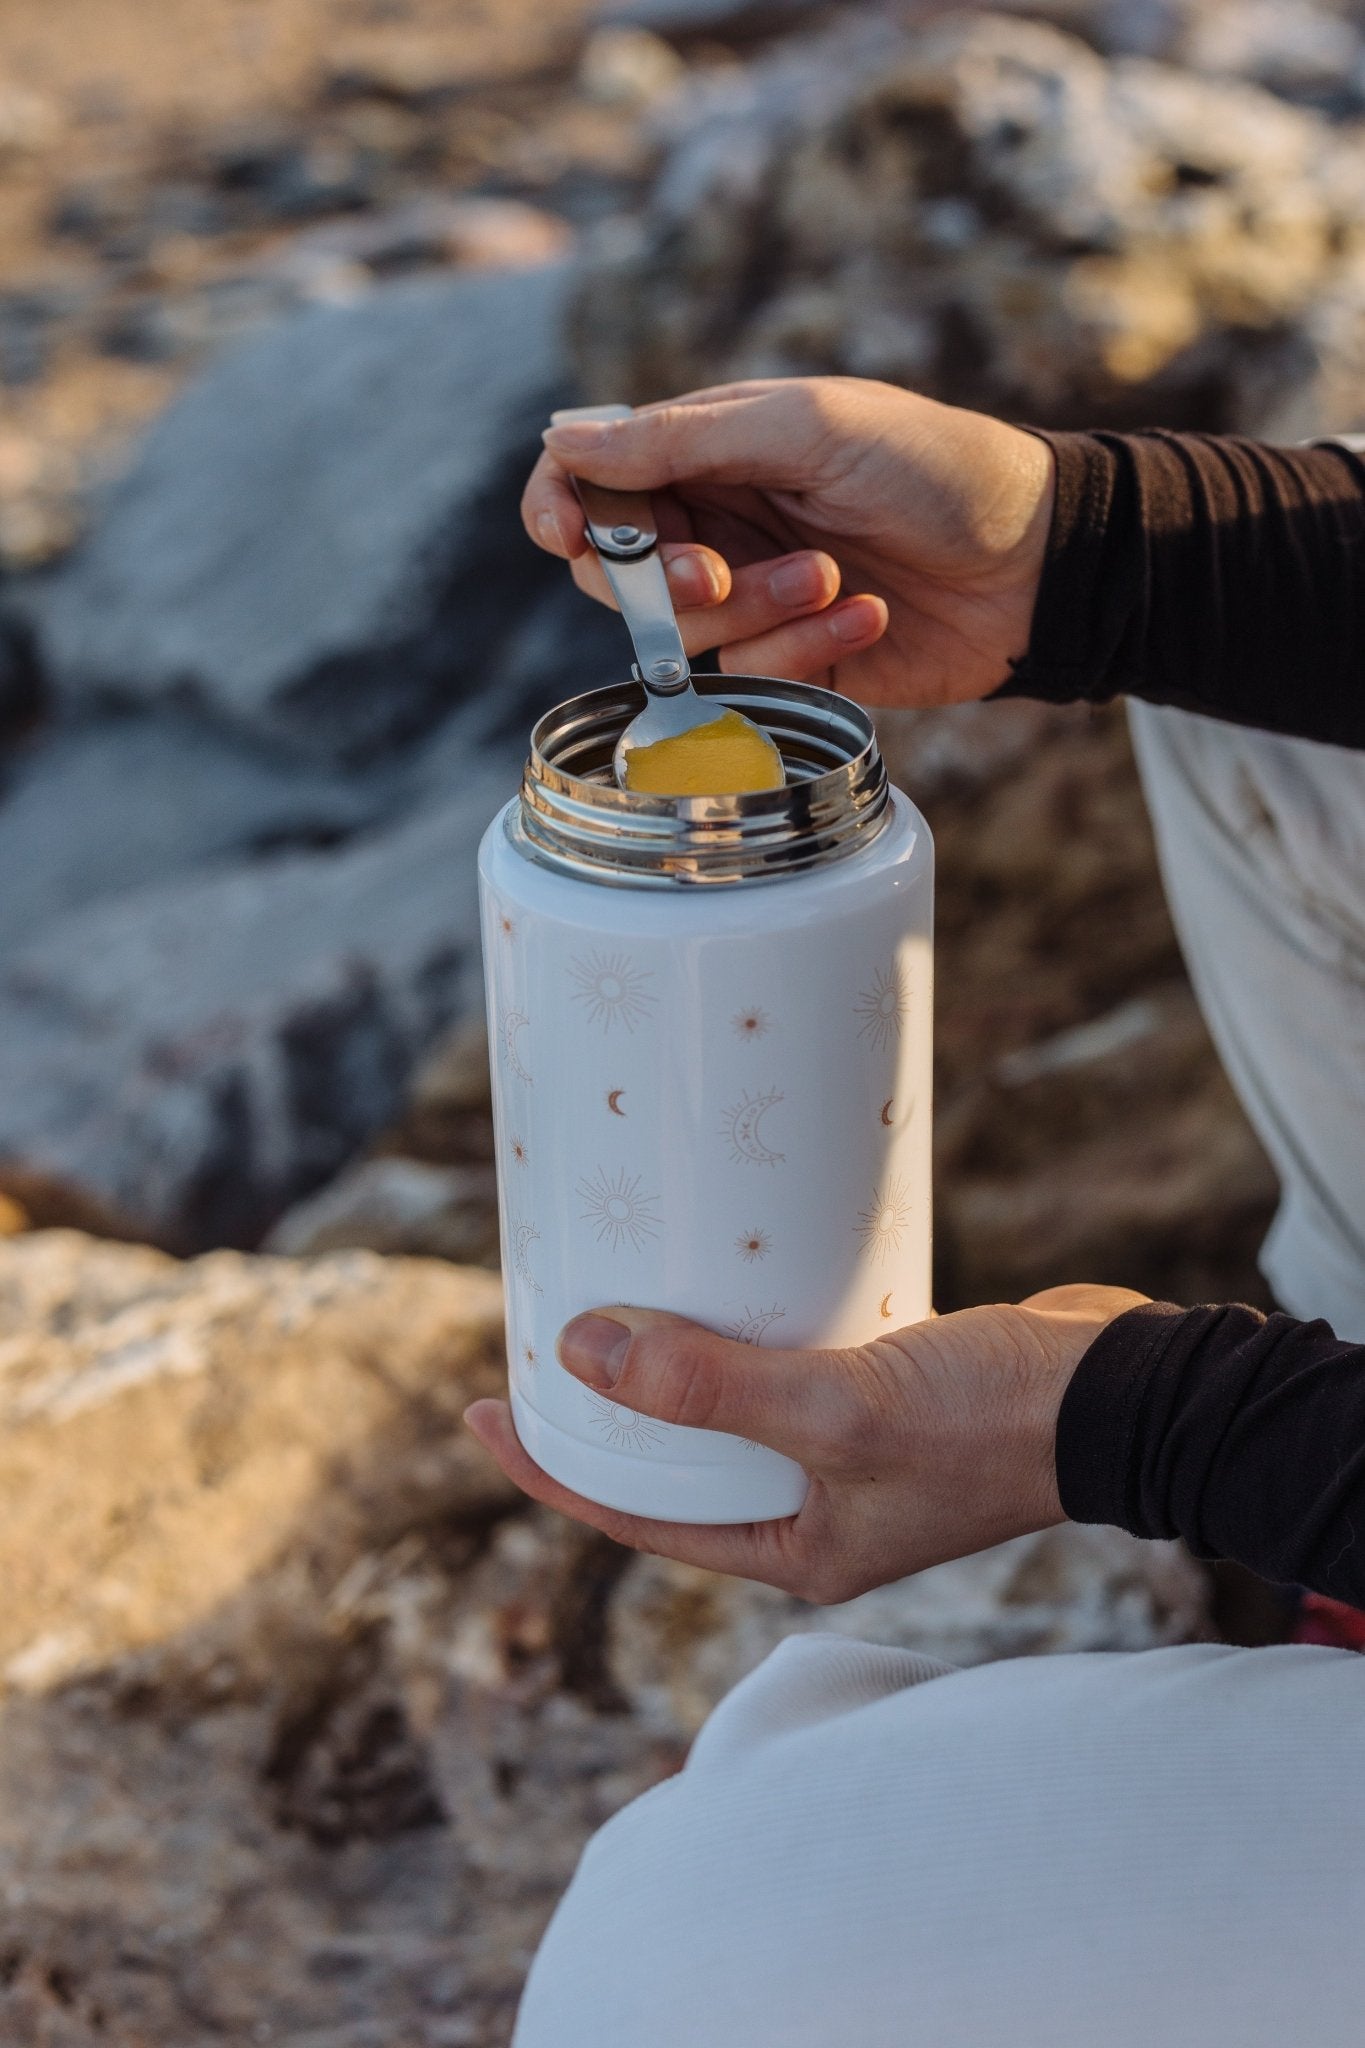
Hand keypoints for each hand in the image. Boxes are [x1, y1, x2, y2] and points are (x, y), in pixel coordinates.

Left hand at [462, 1283, 1146, 1601]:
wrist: (1124, 1393)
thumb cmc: (989, 1424)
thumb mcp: (834, 1412)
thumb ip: (711, 1390)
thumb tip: (581, 1356)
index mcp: (795, 1549)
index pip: (636, 1514)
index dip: (550, 1464)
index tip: (483, 1408)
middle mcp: (817, 1510)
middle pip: (678, 1458)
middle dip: (607, 1405)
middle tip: (542, 1332)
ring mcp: (853, 1449)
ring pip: (732, 1403)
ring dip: (678, 1356)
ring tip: (615, 1289)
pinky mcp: (886, 1388)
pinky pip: (789, 1358)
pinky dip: (750, 1322)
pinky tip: (724, 1266)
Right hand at [521, 376, 1054, 706]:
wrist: (1034, 559)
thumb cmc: (933, 467)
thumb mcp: (806, 428)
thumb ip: (682, 439)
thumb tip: (563, 440)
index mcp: (709, 449)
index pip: (591, 480)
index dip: (563, 508)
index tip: (573, 533)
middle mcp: (718, 522)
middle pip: (619, 572)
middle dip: (659, 581)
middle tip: (716, 573)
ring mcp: (752, 595)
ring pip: (681, 633)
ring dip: (753, 611)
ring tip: (831, 576)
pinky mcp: (793, 660)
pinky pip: (751, 674)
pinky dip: (806, 644)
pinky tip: (868, 611)